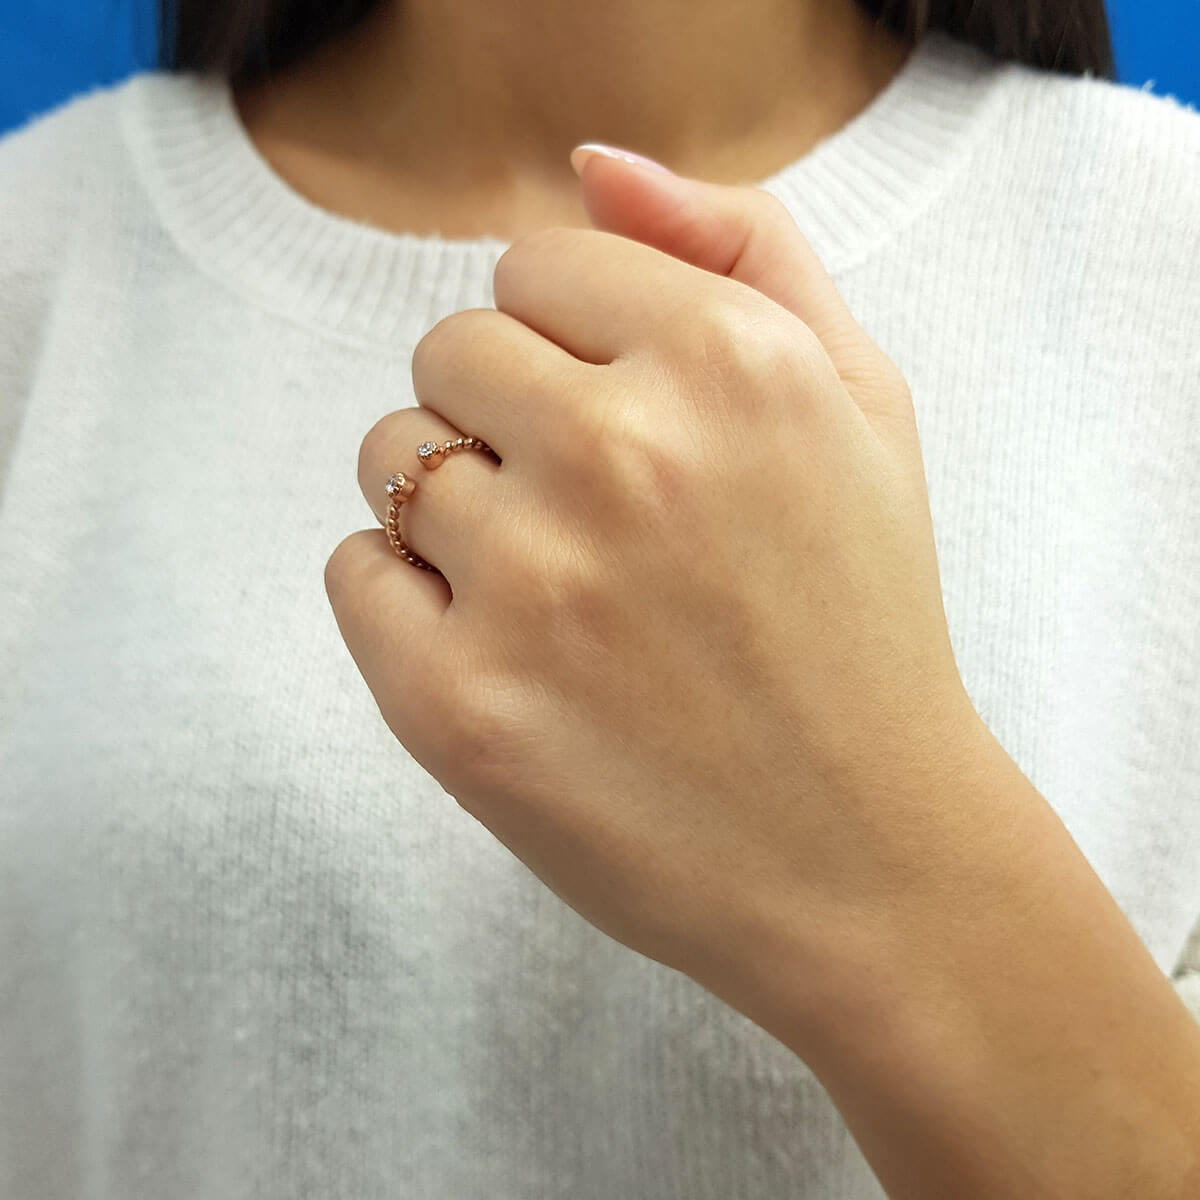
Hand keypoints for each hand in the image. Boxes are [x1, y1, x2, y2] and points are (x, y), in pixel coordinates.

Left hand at [324, 147, 989, 1029]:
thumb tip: (590, 169)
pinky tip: (500, 645)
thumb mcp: (861, 403)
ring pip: (389, 456)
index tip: (617, 415)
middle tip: (587, 510)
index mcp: (730, 363)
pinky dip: (401, 594)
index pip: (534, 267)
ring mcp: (530, 586)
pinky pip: (354, 571)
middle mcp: (623, 456)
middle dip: (502, 411)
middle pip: (448, 349)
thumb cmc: (862, 623)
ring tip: (551, 584)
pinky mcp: (457, 707)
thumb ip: (743, 247)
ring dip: (449, 500)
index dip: (570, 341)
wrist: (865, 855)